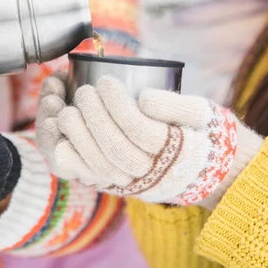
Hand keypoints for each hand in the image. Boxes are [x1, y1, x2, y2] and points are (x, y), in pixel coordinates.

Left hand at [37, 75, 262, 205]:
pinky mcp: (119, 185)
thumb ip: (176, 105)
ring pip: (99, 168)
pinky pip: (90, 179)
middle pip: (115, 150)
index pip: (140, 131)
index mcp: (178, 154)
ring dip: (77, 138)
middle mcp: (154, 175)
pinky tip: (57, 139)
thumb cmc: (205, 133)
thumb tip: (142, 99)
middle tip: (84, 92)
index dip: (117, 106)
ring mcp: (135, 184)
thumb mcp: (204, 113)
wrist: (211, 172)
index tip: (106, 81)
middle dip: (93, 119)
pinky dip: (70, 161)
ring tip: (65, 109)